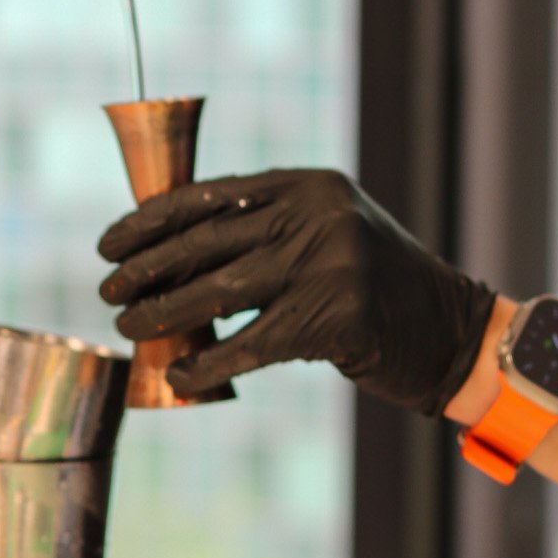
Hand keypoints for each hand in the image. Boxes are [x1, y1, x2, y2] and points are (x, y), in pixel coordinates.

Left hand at [98, 168, 495, 411]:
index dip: (151, 221)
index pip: (209, 196)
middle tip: (108, 290)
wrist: (449, 330)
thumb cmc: (372, 287)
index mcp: (307, 185)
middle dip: (147, 267)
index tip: (110, 244)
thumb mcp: (323, 234)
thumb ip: (261, 231)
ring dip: (165, 312)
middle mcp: (318, 216)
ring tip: (130, 327)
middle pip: (207, 241)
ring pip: (221, 291)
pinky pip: (253, 343)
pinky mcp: (337, 318)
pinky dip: (209, 360)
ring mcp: (330, 265)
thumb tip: (165, 252)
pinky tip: (180, 372)